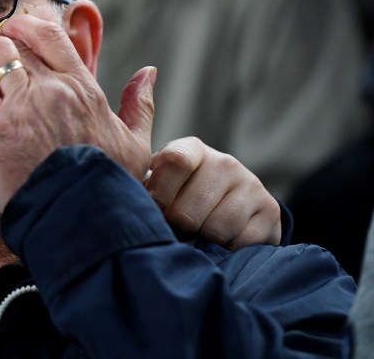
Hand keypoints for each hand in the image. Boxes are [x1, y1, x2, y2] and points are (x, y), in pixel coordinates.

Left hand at [0, 12, 154, 211]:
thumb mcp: (137, 145)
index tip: (13, 34)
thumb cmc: (108, 188)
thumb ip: (140, 105)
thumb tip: (148, 73)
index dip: (25, 27)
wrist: (81, 220)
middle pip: (14, 42)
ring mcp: (23, 104)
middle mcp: (53, 88)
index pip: (49, 34)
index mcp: (83, 88)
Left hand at [145, 137, 281, 247]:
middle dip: (177, 228)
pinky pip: (241, 242)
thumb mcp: (158, 185)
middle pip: (189, 211)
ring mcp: (251, 184)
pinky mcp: (270, 211)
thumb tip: (130, 201)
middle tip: (176, 229)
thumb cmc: (178, 198)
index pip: (174, 162)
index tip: (152, 210)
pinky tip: (221, 241)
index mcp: (192, 150)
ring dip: (202, 240)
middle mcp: (224, 162)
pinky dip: (226, 250)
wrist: (228, 208)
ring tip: (198, 234)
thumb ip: (143, 187)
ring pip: (216, 229)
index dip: (158, 195)